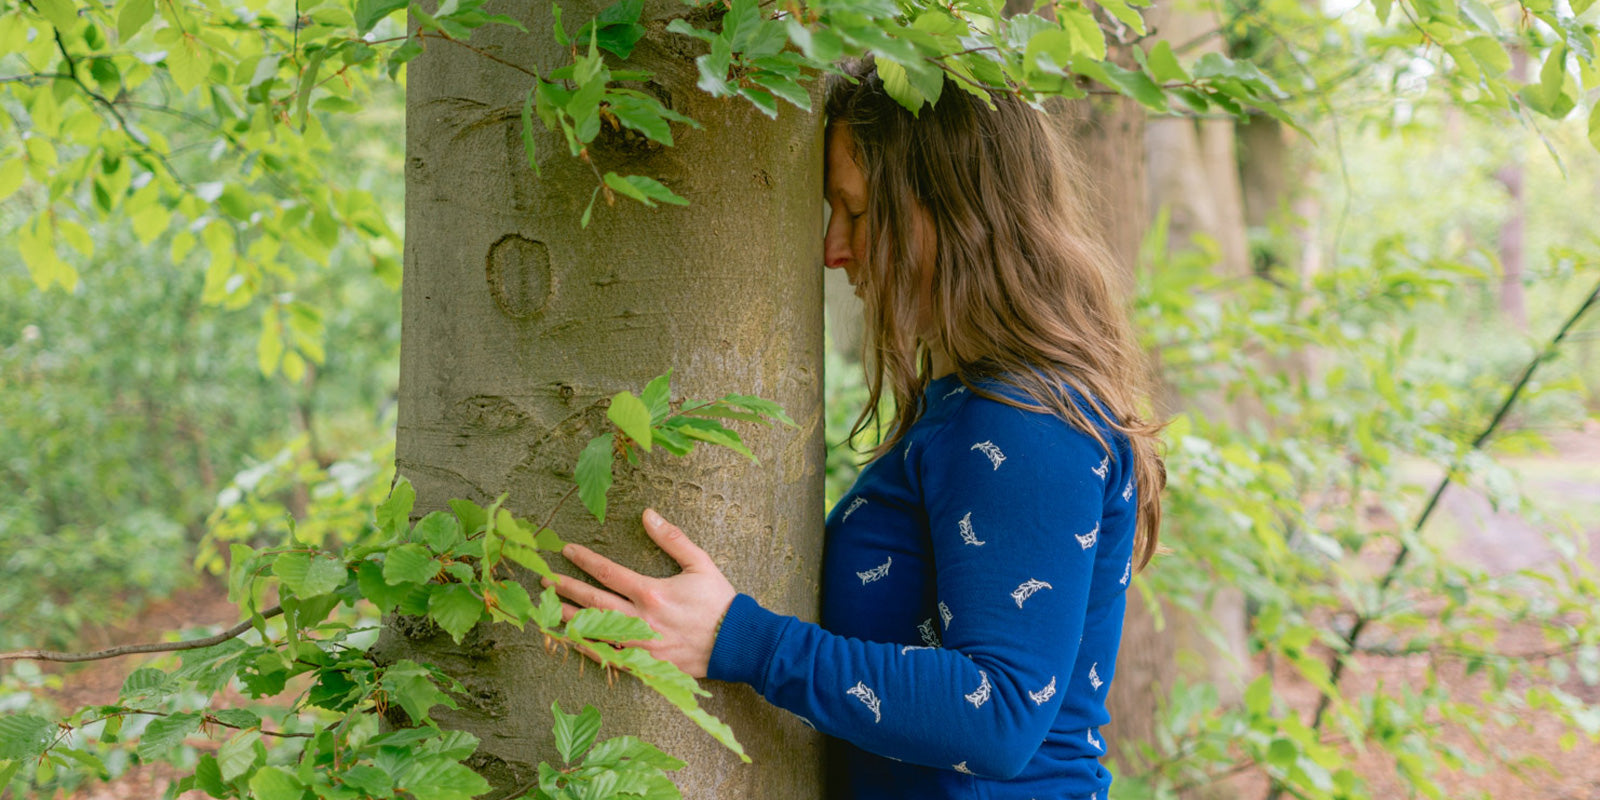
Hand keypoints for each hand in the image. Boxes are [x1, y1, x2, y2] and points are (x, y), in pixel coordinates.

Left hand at [546, 508, 735, 678]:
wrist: (736, 643)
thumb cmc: (719, 602)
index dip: (585, 560)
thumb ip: (672, 538)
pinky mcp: (645, 663)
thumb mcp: (700, 563)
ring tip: (546, 609)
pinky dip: (587, 649)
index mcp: (652, 592)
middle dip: (566, 589)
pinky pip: (608, 656)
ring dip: (568, 619)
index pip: (609, 572)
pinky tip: (570, 641)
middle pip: (594, 602)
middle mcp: (641, 619)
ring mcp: (640, 644)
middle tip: (544, 580)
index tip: (566, 550)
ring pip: (595, 631)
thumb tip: (648, 514)